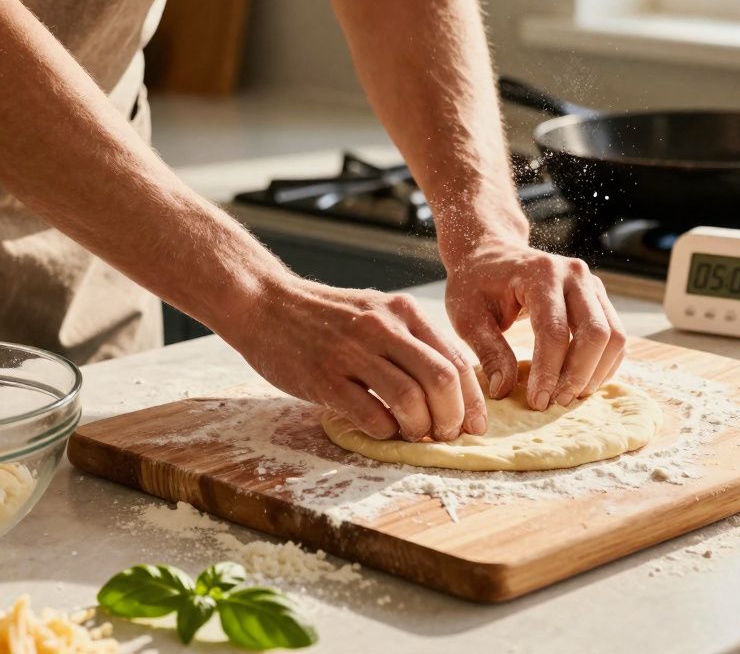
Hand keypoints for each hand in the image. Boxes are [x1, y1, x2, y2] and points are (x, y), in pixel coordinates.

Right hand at [224, 277, 486, 440]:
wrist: (265, 304)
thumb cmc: (326, 316)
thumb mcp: (376, 312)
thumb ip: (411, 341)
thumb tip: (451, 387)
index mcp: (403, 312)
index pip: (456, 361)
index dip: (472, 400)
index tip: (474, 426)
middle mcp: (383, 328)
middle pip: (441, 381)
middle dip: (452, 418)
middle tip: (444, 435)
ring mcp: (352, 353)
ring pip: (410, 401)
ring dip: (419, 428)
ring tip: (413, 434)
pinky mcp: (324, 379)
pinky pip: (371, 416)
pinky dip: (385, 432)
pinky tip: (381, 429)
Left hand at [444, 242, 626, 409]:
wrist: (490, 254)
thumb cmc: (475, 284)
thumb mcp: (468, 317)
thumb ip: (489, 352)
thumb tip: (504, 391)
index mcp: (540, 274)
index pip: (554, 331)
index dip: (549, 372)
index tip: (537, 402)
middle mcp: (574, 274)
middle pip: (596, 333)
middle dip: (579, 375)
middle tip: (556, 402)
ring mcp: (591, 284)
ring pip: (614, 336)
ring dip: (596, 372)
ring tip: (568, 396)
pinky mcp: (598, 297)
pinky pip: (615, 335)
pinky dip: (604, 363)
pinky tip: (581, 382)